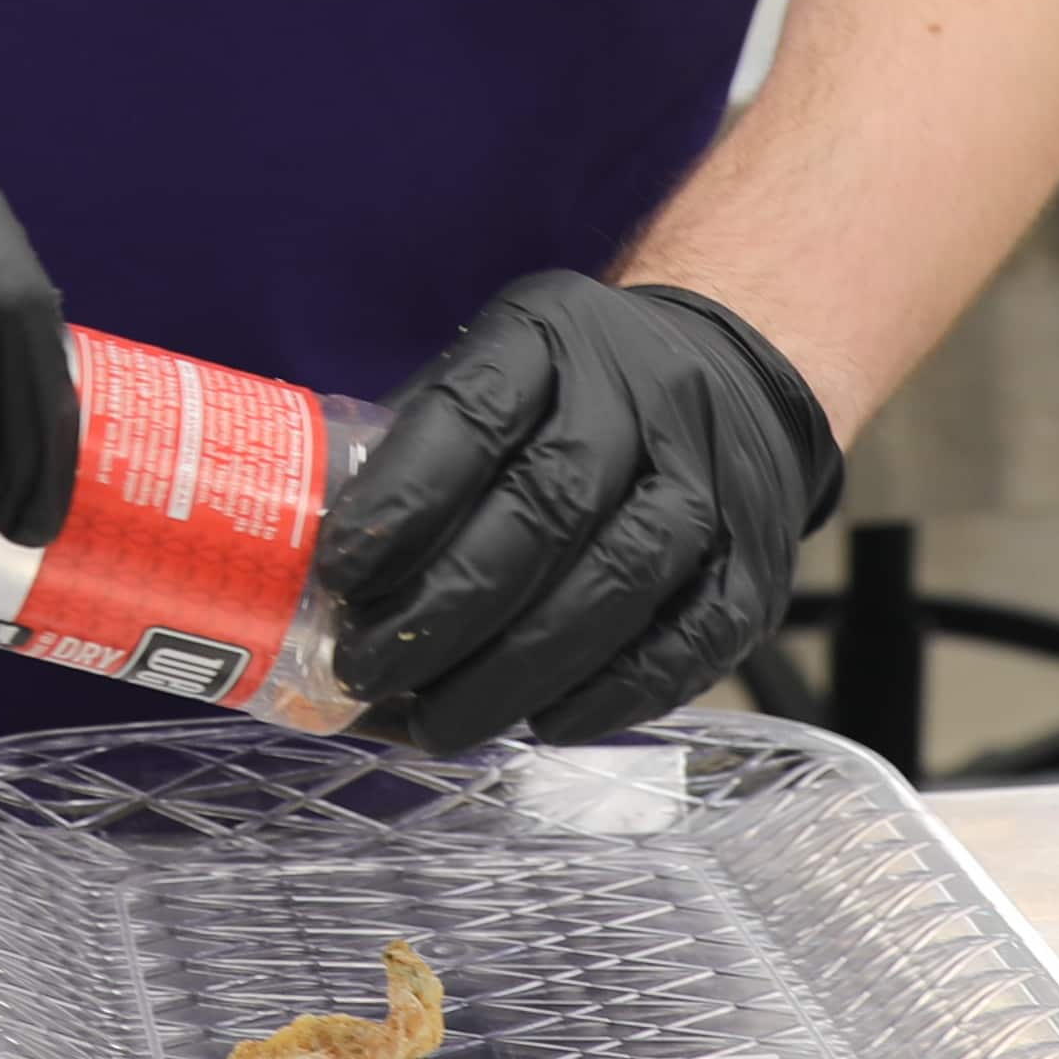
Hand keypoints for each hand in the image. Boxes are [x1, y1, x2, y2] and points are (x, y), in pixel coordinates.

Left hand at [313, 274, 839, 750]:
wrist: (729, 384)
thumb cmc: (566, 401)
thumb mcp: (491, 379)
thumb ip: (410, 459)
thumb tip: (303, 580)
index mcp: (553, 335)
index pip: (475, 415)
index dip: (404, 501)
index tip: (339, 576)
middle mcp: (645, 397)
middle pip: (547, 510)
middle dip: (446, 609)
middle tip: (369, 673)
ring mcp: (713, 482)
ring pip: (617, 584)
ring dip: (515, 670)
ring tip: (437, 722)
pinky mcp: (755, 567)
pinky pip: (685, 645)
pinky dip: (606, 696)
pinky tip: (541, 723)